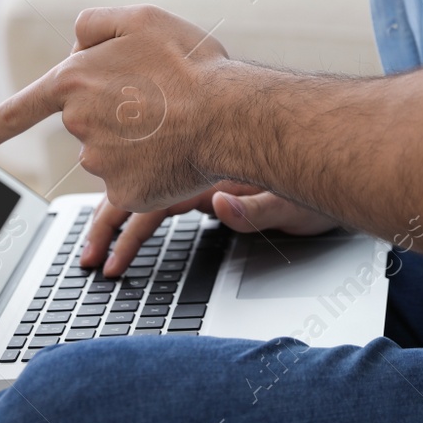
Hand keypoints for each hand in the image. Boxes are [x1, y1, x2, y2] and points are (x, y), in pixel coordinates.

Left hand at [0, 5, 230, 209]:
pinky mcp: (125, 193)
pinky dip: (152, 168)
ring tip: (176, 122)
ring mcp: (99, 163)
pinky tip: (174, 152)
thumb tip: (75, 45)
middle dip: (115, 112)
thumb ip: (96, 23)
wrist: (229, 114)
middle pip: (87, 121)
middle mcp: (77, 124)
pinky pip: (132, 181)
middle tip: (160, 97)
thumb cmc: (191, 64)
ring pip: (110, 153)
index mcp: (73, 80)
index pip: (16, 112)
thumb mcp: (143, 17)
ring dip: (136, 140)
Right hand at [81, 183, 340, 276]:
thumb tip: (220, 206)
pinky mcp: (212, 182)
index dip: (124, 229)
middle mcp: (200, 168)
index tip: (105, 260)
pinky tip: (129, 229)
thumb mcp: (292, 203)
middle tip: (86, 260)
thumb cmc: (318, 182)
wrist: (335, 161)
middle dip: (107, 226)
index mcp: (211, 170)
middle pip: (138, 194)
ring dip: (118, 221)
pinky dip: (143, 215)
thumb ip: (256, 208)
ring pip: (147, 195)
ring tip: (97, 253)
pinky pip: (167, 197)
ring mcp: (202, 174)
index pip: (154, 200)